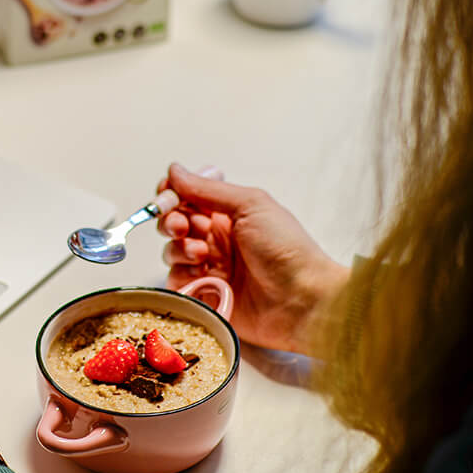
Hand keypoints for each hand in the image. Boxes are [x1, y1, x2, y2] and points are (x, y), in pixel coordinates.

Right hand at [158, 164, 349, 355]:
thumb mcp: (251, 205)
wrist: (303, 301)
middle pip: (173, 223)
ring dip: (179, 248)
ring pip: (172, 251)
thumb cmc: (288, 250)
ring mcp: (210, 267)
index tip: (168, 196)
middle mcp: (216, 238)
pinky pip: (176, 281)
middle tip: (182, 227)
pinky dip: (181, 275)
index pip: (186, 197)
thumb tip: (175, 170)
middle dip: (171, 221)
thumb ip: (208, 188)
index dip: (171, 195)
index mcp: (228, 213)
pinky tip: (201, 275)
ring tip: (202, 255)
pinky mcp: (204, 295)